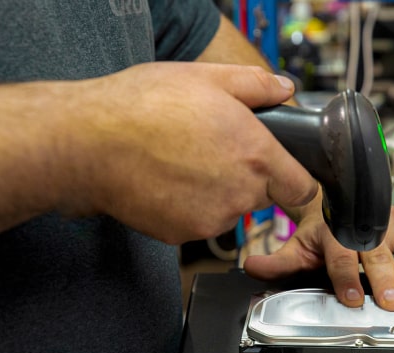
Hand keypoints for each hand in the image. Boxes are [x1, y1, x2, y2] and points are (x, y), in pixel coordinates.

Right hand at [66, 62, 317, 243]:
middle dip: (247, 179)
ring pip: (229, 211)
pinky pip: (200, 223)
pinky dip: (190, 209)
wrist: (91, 144)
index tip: (283, 173)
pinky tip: (168, 183)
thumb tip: (284, 90)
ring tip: (183, 165)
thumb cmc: (143, 107)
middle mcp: (240, 194)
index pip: (301, 188)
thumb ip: (255, 85)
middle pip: (262, 197)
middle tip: (213, 154)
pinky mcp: (185, 234)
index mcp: (256, 155)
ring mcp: (213, 219)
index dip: (295, 179)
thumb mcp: (205, 77)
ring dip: (217, 194)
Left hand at [243, 199, 393, 310]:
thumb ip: (278, 262)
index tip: (352, 298)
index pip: (340, 256)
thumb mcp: (298, 245)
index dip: (345, 278)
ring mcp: (391, 223)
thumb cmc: (322, 228)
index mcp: (336, 230)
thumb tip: (252, 267)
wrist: (340, 199)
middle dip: (386, 278)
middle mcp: (366, 225)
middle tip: (392, 301)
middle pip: (378, 254)